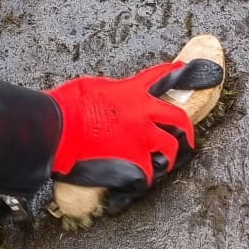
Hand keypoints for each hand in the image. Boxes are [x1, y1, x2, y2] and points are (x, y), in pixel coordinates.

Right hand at [49, 52, 223, 205]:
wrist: (62, 126)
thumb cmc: (71, 103)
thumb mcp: (94, 85)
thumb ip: (112, 91)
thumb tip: (111, 97)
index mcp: (132, 91)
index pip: (158, 77)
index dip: (172, 72)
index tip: (181, 70)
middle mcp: (143, 113)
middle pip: (178, 118)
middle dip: (186, 128)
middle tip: (187, 136)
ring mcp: (141, 137)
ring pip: (169, 148)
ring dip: (167, 155)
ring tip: (164, 162)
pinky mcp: (133, 159)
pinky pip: (147, 172)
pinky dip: (144, 177)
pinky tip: (141, 179)